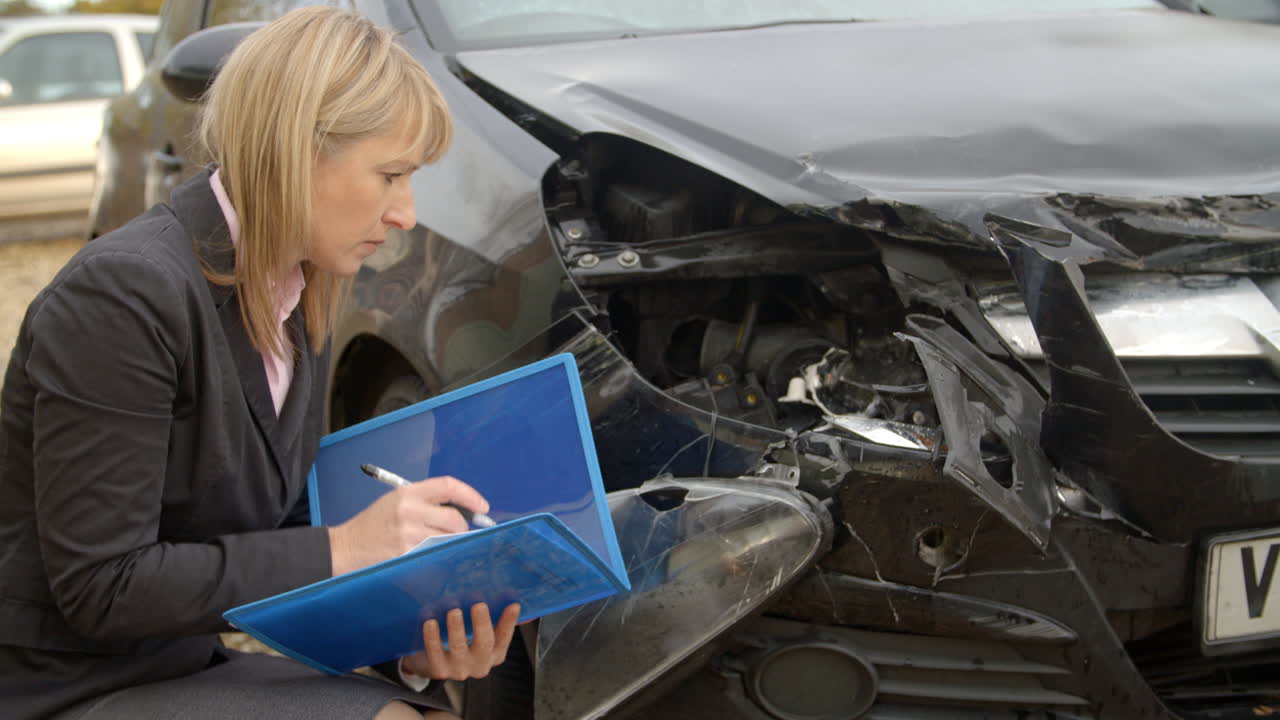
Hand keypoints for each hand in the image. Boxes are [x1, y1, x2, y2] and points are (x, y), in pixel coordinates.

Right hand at [328, 475, 489, 575]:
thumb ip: (427, 502)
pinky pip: (435, 554)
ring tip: (439, 543)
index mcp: (407, 492)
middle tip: (459, 532)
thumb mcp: (396, 501)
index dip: (470, 495)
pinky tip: (428, 555)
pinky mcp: (406, 554)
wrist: (345, 547)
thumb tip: (463, 511)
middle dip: (462, 527)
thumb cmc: (374, 525)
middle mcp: (409, 510)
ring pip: (447, 538)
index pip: (448, 486)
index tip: (483, 506)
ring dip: (451, 542)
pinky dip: (438, 555)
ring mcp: (407, 534)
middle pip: (454, 518)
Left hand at [402, 603, 520, 680]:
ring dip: (457, 628)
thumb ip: (492, 618)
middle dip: (482, 623)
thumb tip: (508, 597)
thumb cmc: (461, 641)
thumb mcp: (478, 632)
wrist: (433, 663)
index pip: (504, 636)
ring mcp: (459, 669)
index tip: (513, 605)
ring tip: (454, 611)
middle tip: (479, 605)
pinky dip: (432, 637)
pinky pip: (435, 653)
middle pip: (484, 644)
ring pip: (459, 648)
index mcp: (494, 654)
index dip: (509, 621)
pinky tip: (430, 622)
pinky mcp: (439, 670)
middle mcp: (480, 664)